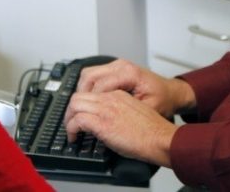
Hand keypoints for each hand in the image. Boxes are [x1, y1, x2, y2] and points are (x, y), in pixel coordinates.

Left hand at [64, 88, 178, 166]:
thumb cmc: (153, 131)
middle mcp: (110, 98)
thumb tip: (108, 122)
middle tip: (70, 122)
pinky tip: (74, 137)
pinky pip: (78, 120)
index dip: (82, 104)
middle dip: (70, 109)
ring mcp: (106, 109)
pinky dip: (71, 129)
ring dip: (68, 118)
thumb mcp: (135, 112)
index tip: (80, 114)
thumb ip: (120, 111)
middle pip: (79, 94)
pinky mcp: (103, 123)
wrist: (161, 138)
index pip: (91, 92)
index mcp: (119, 94)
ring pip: (75, 104)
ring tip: (71, 131)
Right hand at [76, 59, 195, 117]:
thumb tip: (103, 120)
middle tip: (75, 114)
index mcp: (129, 74)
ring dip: (82, 91)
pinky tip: (90, 102)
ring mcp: (117, 65)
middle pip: (88, 76)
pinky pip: (95, 75)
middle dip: (80, 97)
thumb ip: (124, 112)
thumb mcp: (146, 109)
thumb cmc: (163, 101)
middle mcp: (121, 66)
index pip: (98, 86)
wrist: (172, 93)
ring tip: (80, 109)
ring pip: (88, 74)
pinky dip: (89, 88)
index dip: (87, 104)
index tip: (81, 118)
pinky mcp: (115, 69)